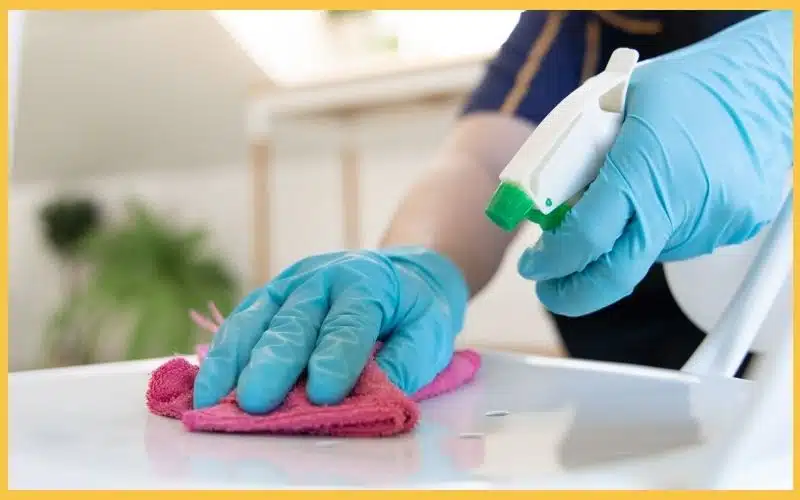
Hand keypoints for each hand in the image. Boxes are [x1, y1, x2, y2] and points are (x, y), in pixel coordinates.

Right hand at [192, 246, 467, 413]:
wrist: (400, 273)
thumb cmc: (414, 310)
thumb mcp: (429, 332)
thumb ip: (407, 361)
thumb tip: (378, 394)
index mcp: (366, 284)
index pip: (349, 324)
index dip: (336, 359)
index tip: (324, 394)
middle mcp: (322, 278)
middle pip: (294, 322)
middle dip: (274, 363)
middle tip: (256, 401)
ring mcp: (289, 285)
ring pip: (257, 319)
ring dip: (234, 360)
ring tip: (214, 397)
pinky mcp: (269, 298)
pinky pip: (241, 322)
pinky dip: (223, 353)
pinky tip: (209, 382)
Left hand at [519, 11, 792, 316]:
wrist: (769, 84)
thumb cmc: (686, 85)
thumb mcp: (612, 104)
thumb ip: (576, 156)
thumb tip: (543, 202)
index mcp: (643, 169)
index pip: (586, 239)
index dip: (550, 261)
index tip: (533, 266)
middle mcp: (681, 204)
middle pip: (615, 276)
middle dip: (573, 292)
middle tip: (550, 286)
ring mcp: (712, 222)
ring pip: (645, 255)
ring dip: (621, 244)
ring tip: (628, 196)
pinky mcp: (733, 229)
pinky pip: (678, 243)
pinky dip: (657, 230)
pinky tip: (666, 192)